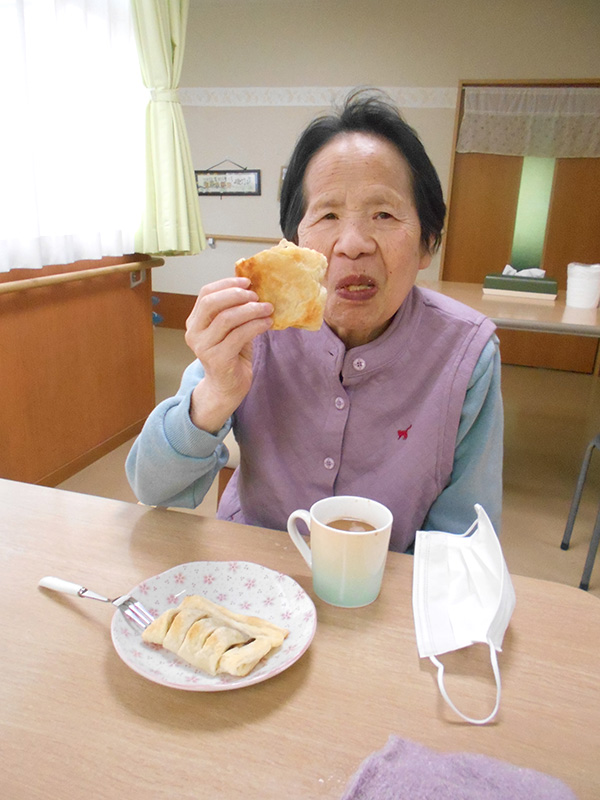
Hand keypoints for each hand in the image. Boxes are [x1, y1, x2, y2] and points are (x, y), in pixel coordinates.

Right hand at [184, 277, 272, 432]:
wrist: (228, 387)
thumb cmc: (232, 355)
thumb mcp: (231, 328)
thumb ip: (235, 310)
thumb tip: (253, 286)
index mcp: (195, 321)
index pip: (205, 293)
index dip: (226, 284)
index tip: (247, 281)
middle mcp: (194, 333)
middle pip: (211, 303)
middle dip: (237, 295)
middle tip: (257, 296)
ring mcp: (203, 347)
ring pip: (227, 318)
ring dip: (251, 310)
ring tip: (268, 309)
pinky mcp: (217, 359)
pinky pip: (238, 335)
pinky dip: (256, 326)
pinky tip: (267, 323)